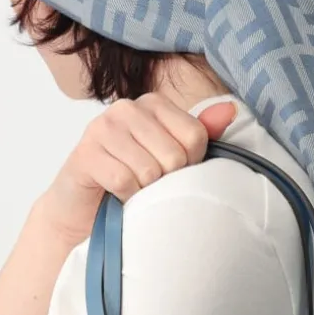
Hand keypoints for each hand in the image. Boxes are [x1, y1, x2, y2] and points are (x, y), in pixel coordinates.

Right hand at [40, 93, 236, 246]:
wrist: (82, 211)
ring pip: (149, 171)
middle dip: (165, 181)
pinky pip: (124, 181)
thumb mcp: (170, 156)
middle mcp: (126, 108)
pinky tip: (116, 195)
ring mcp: (102, 128)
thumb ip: (199, 133)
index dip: (190, 165)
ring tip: (131, 189)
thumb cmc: (131, 181)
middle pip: (174, 156)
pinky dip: (125, 197)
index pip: (195, 136)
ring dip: (143, 192)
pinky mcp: (85, 154)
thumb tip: (231, 110)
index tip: (170, 172)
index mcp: (152, 103)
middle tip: (147, 184)